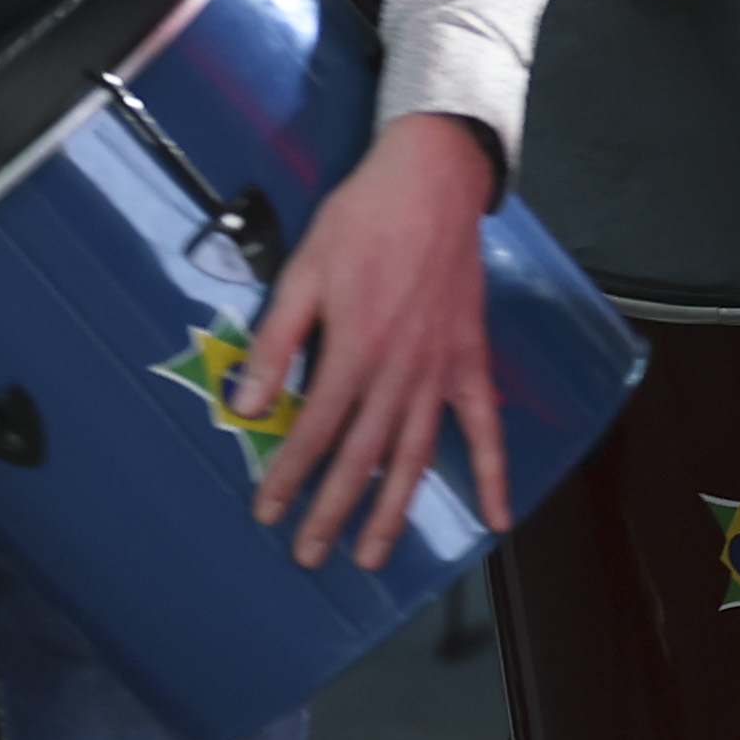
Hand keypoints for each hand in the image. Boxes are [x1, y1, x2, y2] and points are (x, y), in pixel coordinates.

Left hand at [242, 112, 510, 573]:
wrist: (432, 183)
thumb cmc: (360, 222)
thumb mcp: (302, 272)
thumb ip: (275, 341)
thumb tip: (244, 401)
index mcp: (353, 349)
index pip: (313, 429)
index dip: (288, 476)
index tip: (267, 513)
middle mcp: (399, 371)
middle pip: (362, 457)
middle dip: (333, 511)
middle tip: (310, 555)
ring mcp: (440, 370)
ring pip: (416, 455)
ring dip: (395, 510)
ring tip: (376, 555)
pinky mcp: (471, 361)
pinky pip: (485, 426)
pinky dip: (491, 472)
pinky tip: (494, 517)